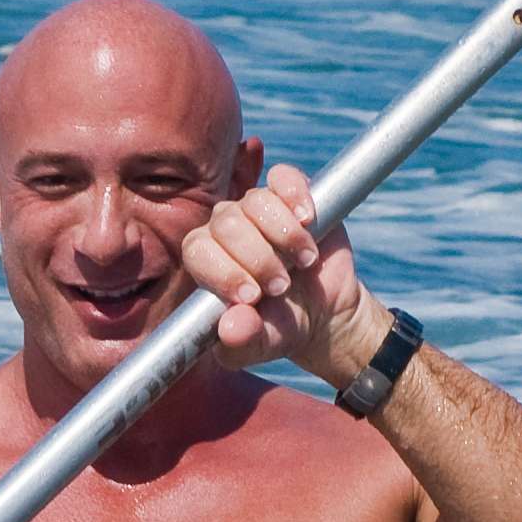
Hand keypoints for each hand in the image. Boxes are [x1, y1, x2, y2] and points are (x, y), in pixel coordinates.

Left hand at [183, 163, 382, 384]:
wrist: (324, 312)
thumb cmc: (281, 326)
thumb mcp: (261, 344)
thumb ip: (241, 342)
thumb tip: (231, 328)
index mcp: (206, 261)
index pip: (197, 250)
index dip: (224, 271)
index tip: (253, 297)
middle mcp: (225, 229)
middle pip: (227, 224)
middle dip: (259, 259)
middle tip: (282, 287)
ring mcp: (256, 208)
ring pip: (255, 201)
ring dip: (284, 235)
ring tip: (304, 262)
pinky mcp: (289, 193)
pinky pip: (283, 177)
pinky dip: (296, 196)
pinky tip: (309, 219)